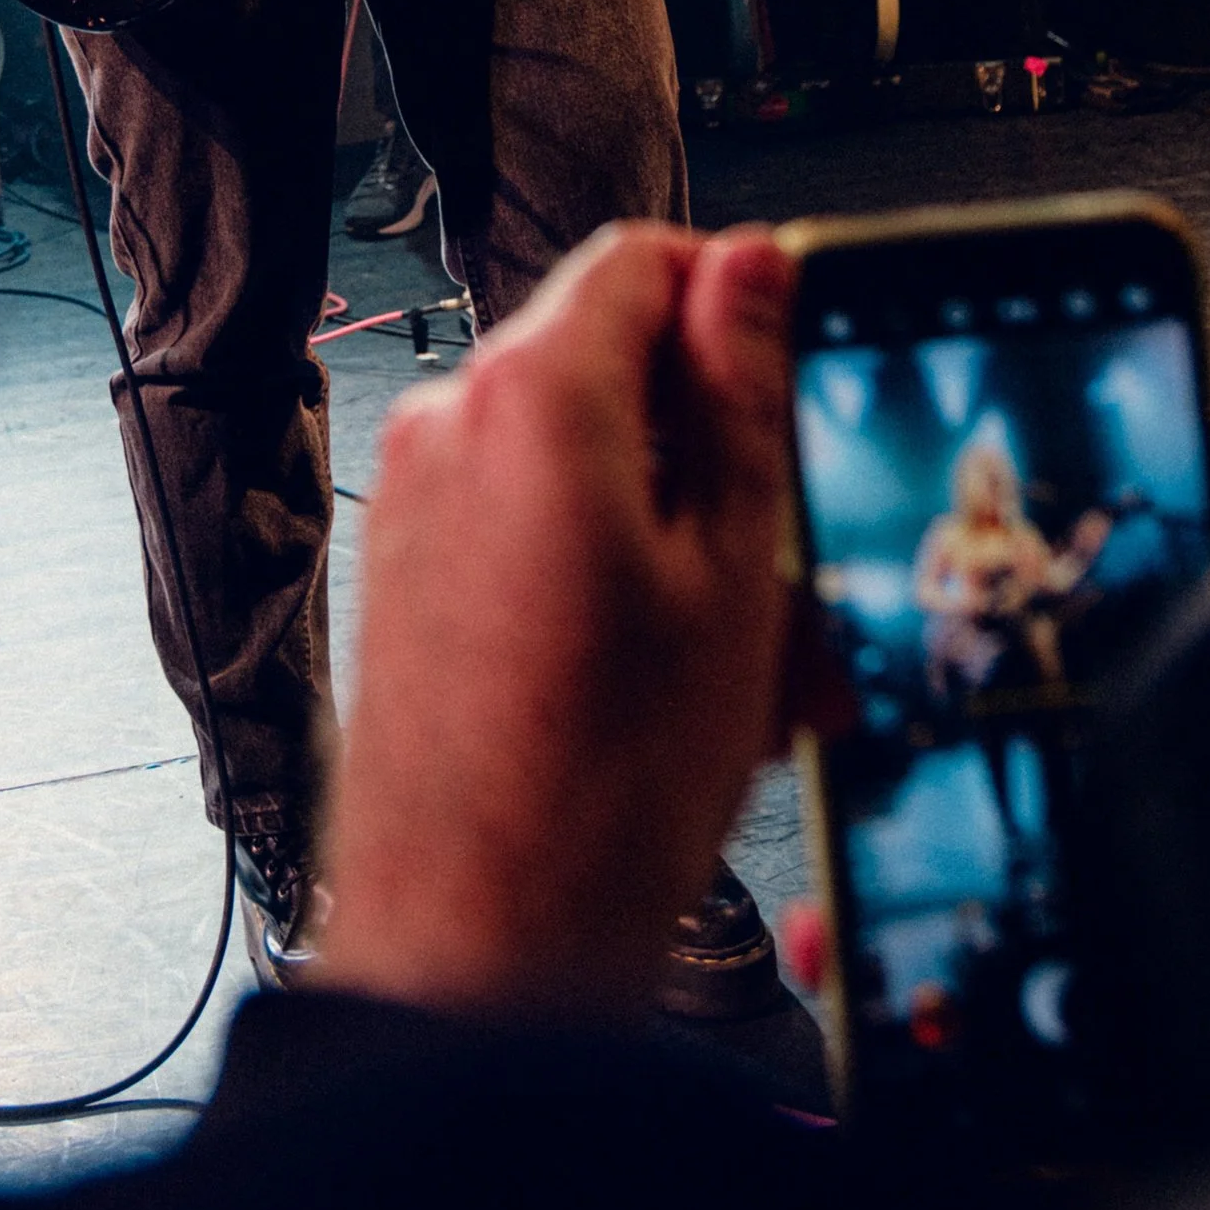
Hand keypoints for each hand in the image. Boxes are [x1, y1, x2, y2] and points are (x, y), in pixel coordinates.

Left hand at [315, 222, 799, 1016]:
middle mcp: (453, 423)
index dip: (736, 299)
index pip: (644, 259)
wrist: (475, 951)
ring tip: (755, 671)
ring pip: (585, 466)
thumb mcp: (732, 570)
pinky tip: (679, 695)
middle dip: (722, 457)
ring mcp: (419, 500)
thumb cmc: (598, 790)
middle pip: (617, 370)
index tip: (800, 363)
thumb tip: (753, 266)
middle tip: (801, 564)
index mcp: (533, 394)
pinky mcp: (408, 573)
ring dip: (681, 540)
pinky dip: (611, 582)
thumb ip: (740, 395)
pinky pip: (531, 531)